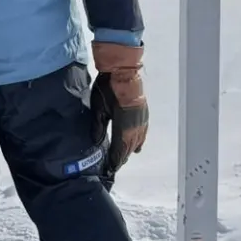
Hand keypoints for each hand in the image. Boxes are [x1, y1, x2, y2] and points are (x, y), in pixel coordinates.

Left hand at [90, 42, 148, 174]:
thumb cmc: (108, 87)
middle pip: (128, 148)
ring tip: (122, 158)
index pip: (119, 149)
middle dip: (121, 158)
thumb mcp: (98, 107)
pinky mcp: (144, 114)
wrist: (123, 71)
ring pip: (137, 142)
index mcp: (123, 126)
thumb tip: (96, 142)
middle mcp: (135, 127)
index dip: (114, 160)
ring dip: (129, 151)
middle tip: (114, 166)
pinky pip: (143, 133)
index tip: (109, 169)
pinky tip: (137, 147)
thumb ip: (98, 126)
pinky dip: (139, 142)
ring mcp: (141, 121)